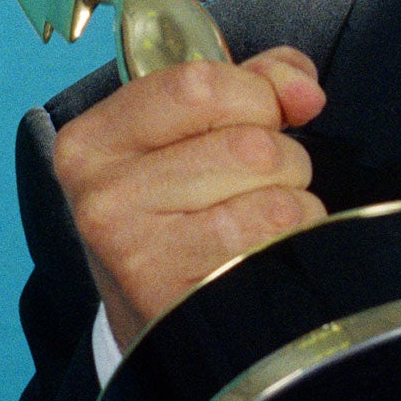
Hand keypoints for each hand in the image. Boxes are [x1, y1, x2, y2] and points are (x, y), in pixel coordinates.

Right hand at [52, 46, 328, 351]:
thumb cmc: (186, 205)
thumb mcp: (199, 131)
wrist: (158, 318)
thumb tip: (305, 93)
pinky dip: (295, 238)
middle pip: (249, 145)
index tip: (264, 114)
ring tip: (254, 219)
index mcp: (95, 139)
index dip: (256, 94)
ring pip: (274, 195)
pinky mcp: (181, 297)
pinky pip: (281, 239)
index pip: (199, 84)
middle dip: (281, 156)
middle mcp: (103, 194)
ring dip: (291, 201)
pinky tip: (258, 254)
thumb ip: (259, 82)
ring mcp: (137, 252)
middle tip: (253, 182)